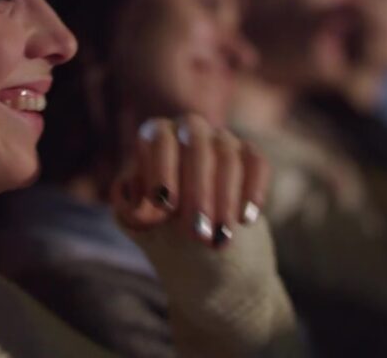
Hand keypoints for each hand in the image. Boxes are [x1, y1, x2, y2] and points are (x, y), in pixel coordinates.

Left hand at [111, 114, 268, 247]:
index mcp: (154, 138)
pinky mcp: (249, 157)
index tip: (165, 205)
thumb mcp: (140, 227)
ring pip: (227, 156)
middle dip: (197, 191)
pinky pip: (256, 162)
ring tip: (219, 240)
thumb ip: (131, 211)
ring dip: (224, 199)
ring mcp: (221, 140)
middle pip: (196, 145)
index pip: (159, 139)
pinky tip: (246, 221)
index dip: (162, 169)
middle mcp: (188, 130)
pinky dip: (253, 190)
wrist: (203, 256)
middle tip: (196, 234)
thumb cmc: (162, 232)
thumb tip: (140, 203)